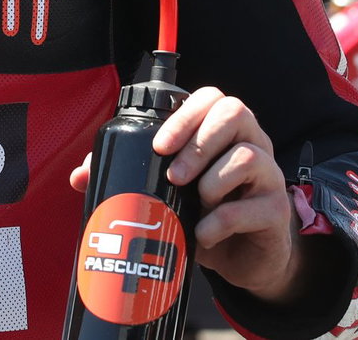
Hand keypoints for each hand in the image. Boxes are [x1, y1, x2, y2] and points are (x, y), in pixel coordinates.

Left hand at [69, 88, 300, 303]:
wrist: (242, 259)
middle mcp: (250, 142)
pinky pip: (258, 204)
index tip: (159, 145)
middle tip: (174, 175)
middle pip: (235, 112)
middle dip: (198, 142)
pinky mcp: (277, 210)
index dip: (184, 116)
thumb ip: (128, 173)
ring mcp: (268, 174)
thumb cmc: (203, 212)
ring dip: (213, 181)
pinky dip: (224, 220)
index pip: (210, 98)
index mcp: (222, 130)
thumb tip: (80, 174)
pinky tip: (205, 233)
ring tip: (195, 202)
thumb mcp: (167, 190)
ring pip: (248, 155)